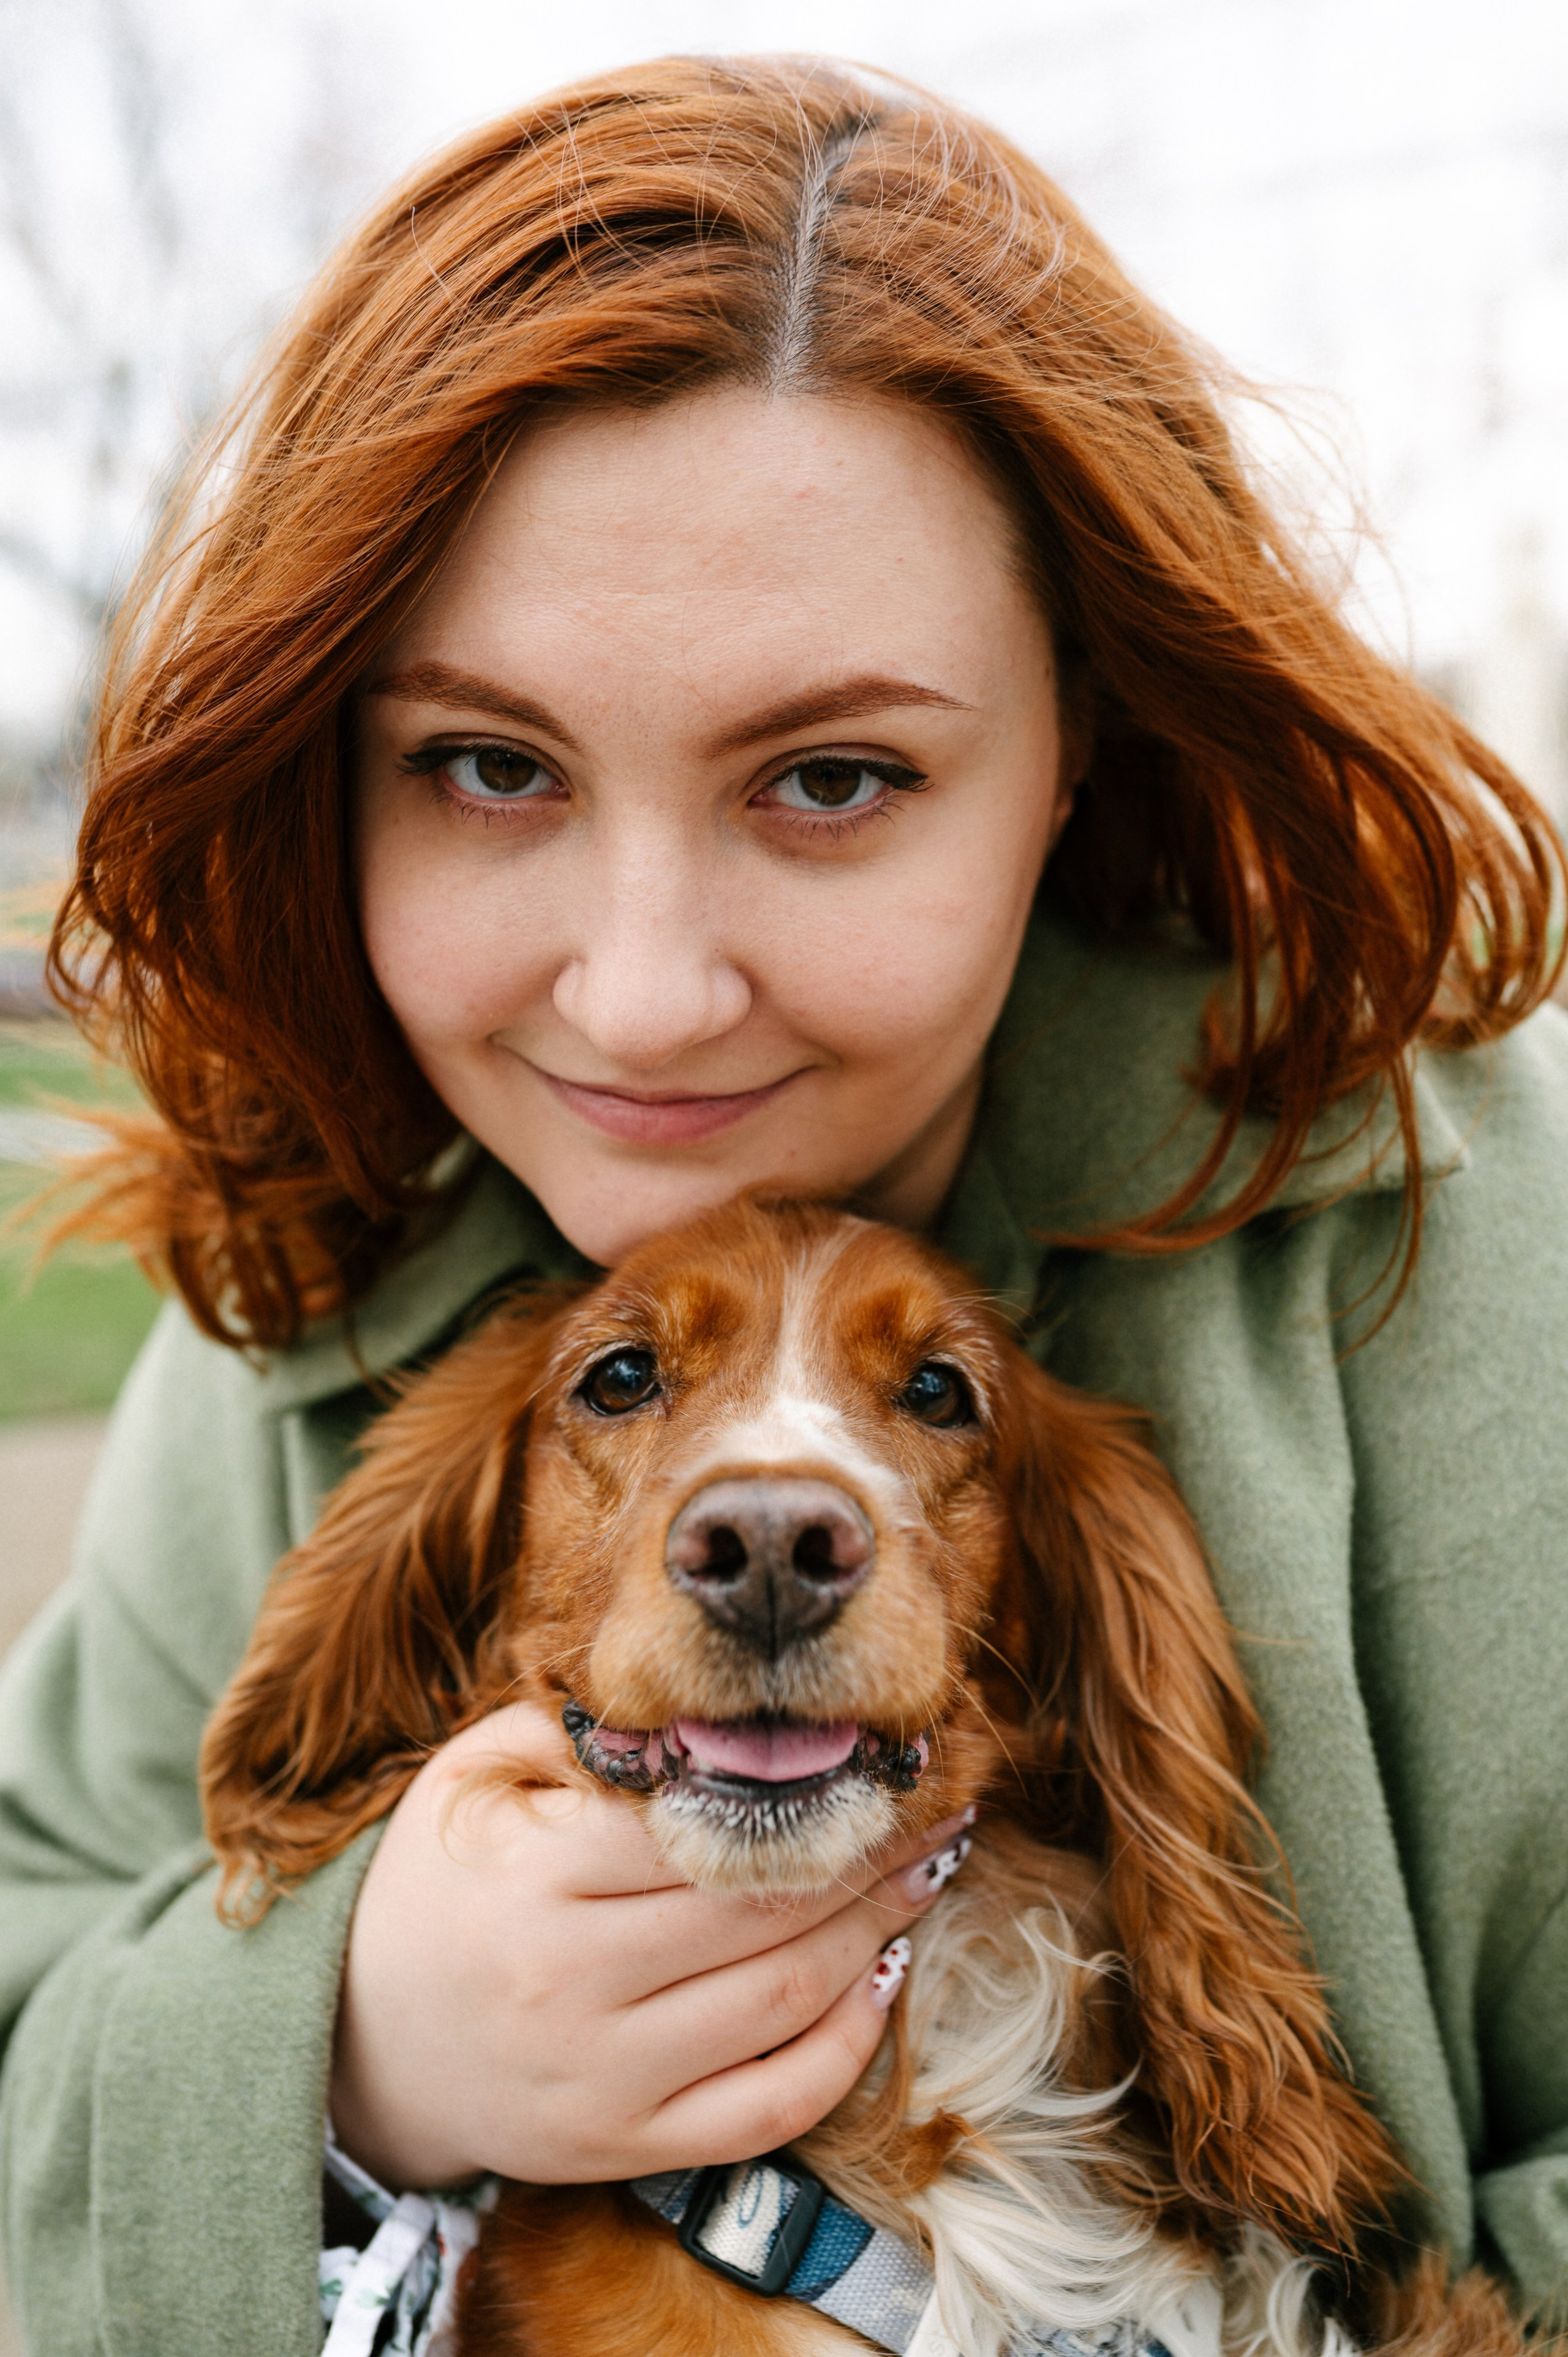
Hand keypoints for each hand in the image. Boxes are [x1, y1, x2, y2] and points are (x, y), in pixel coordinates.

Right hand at [329, 1702, 973, 2189]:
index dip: (800, 1786)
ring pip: (779, 2003)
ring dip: (873, 1933)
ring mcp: (603, 2078)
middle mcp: (569, 1984)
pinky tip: (880, 1981)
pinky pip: (767, 2107)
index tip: (870, 1750)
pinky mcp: (625, 2145)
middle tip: (932, 1807)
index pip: (695, 1825)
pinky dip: (843, 2049)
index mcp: (532, 1877)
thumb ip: (576, 1731)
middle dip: (863, 1854)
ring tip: (922, 1873)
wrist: (358, 2040)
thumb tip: (696, 1699)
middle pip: (758, 1911)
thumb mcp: (473, 1778)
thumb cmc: (436, 1883)